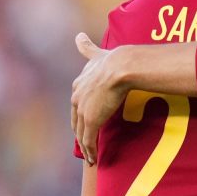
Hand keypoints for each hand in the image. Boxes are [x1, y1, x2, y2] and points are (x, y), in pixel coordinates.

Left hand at [71, 33, 128, 165]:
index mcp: (78, 84)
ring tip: (91, 156)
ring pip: (82, 133)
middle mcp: (77, 98)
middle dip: (80, 132)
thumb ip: (86, 47)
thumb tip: (77, 35)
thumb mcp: (97, 53)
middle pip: (76, 120)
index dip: (80, 114)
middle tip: (85, 142)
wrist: (120, 68)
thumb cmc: (114, 60)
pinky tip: (93, 159)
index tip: (84, 121)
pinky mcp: (91, 121)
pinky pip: (89, 141)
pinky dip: (91, 151)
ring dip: (86, 146)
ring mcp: (83, 111)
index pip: (76, 104)